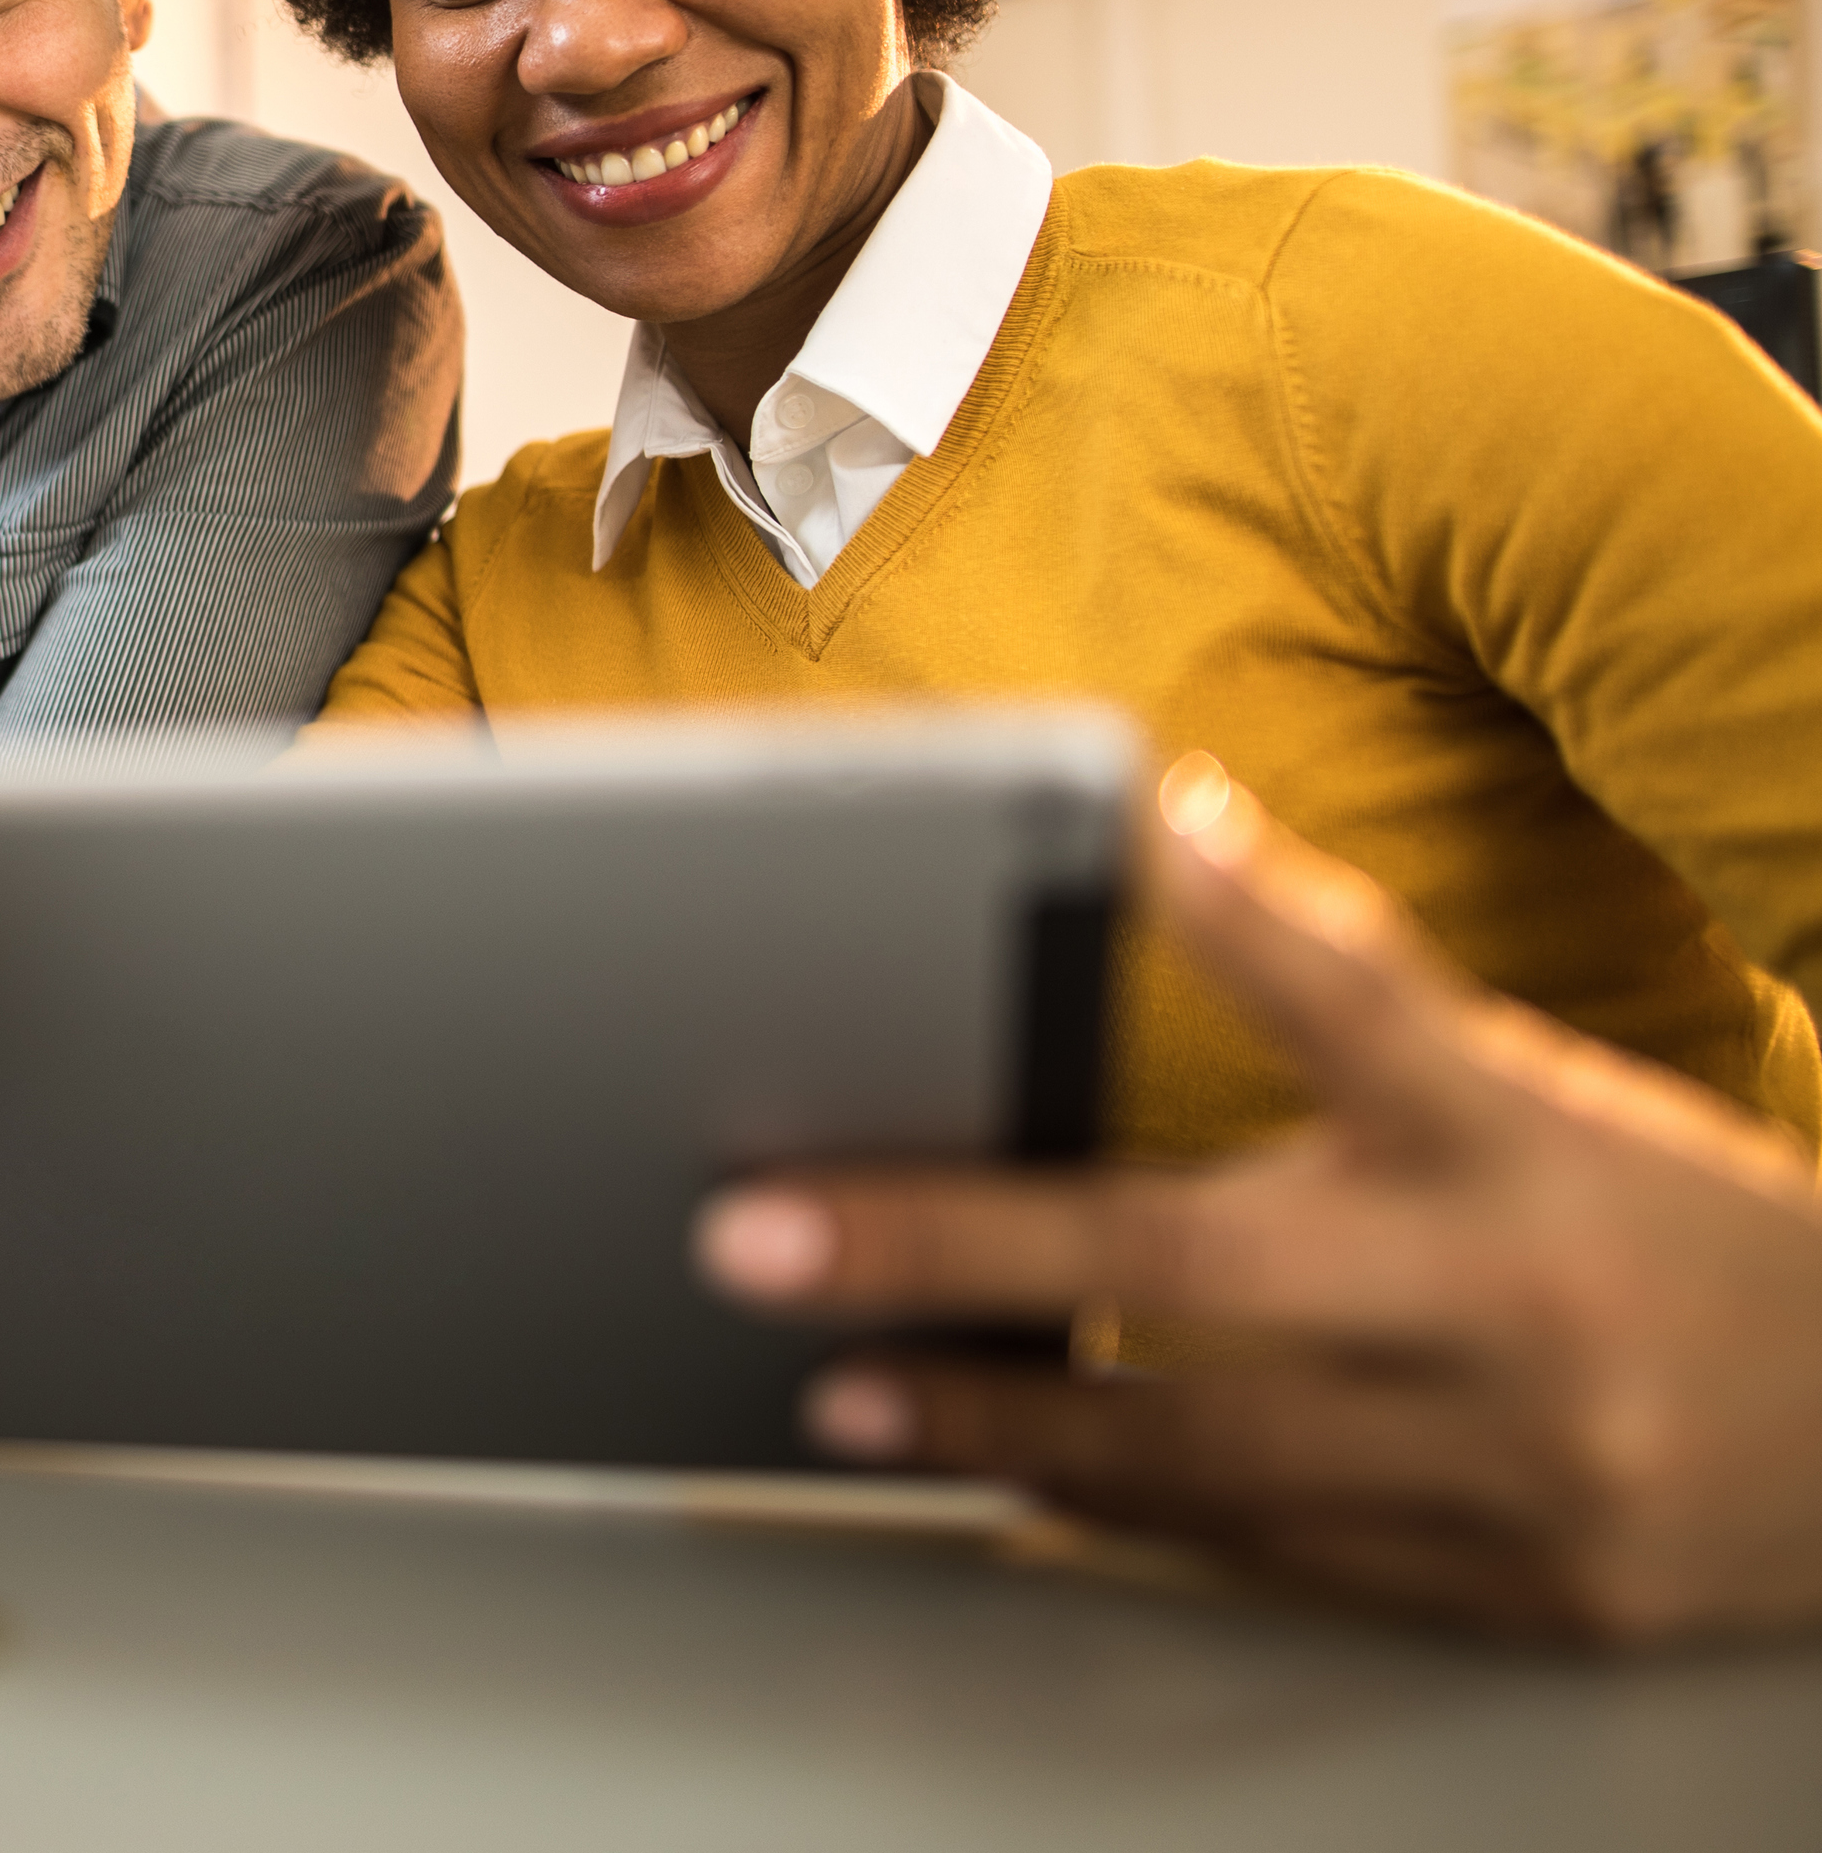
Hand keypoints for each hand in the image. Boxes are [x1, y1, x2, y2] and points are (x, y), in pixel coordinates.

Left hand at [694, 754, 1821, 1642]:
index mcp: (1517, 1131)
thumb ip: (1354, 1001)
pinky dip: (1122, 1517)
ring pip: (1202, 1448)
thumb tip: (1164, 836)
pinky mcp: (1515, 1591)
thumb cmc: (1655, 1232)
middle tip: (758, 1236)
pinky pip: (1272, 1559)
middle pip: (1189, 1258)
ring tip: (838, 1390)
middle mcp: (1512, 1292)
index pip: (1354, 995)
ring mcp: (1518, 1462)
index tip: (1095, 823)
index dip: (1222, 908)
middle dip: (955, 1247)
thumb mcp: (1528, 1091)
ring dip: (998, 1419)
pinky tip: (998, 1485)